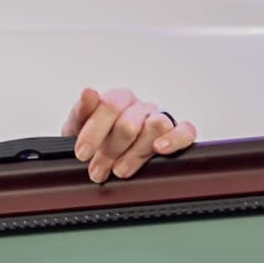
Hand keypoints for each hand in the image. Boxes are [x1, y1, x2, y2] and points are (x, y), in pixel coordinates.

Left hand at [61, 87, 196, 183]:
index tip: (83, 153)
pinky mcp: (178, 134)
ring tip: (120, 170)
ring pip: (156, 127)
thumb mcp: (77, 129)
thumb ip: (81, 112)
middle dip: (110, 151)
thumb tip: (89, 92)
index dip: (94, 131)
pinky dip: (174, 139)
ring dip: (135, 153)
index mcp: (118, 100)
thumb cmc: (94, 142)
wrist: (104, 160)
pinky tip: (159, 149)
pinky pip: (186, 131)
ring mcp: (160, 120)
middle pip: (129, 123)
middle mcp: (140, 108)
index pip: (110, 106)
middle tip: (97, 170)